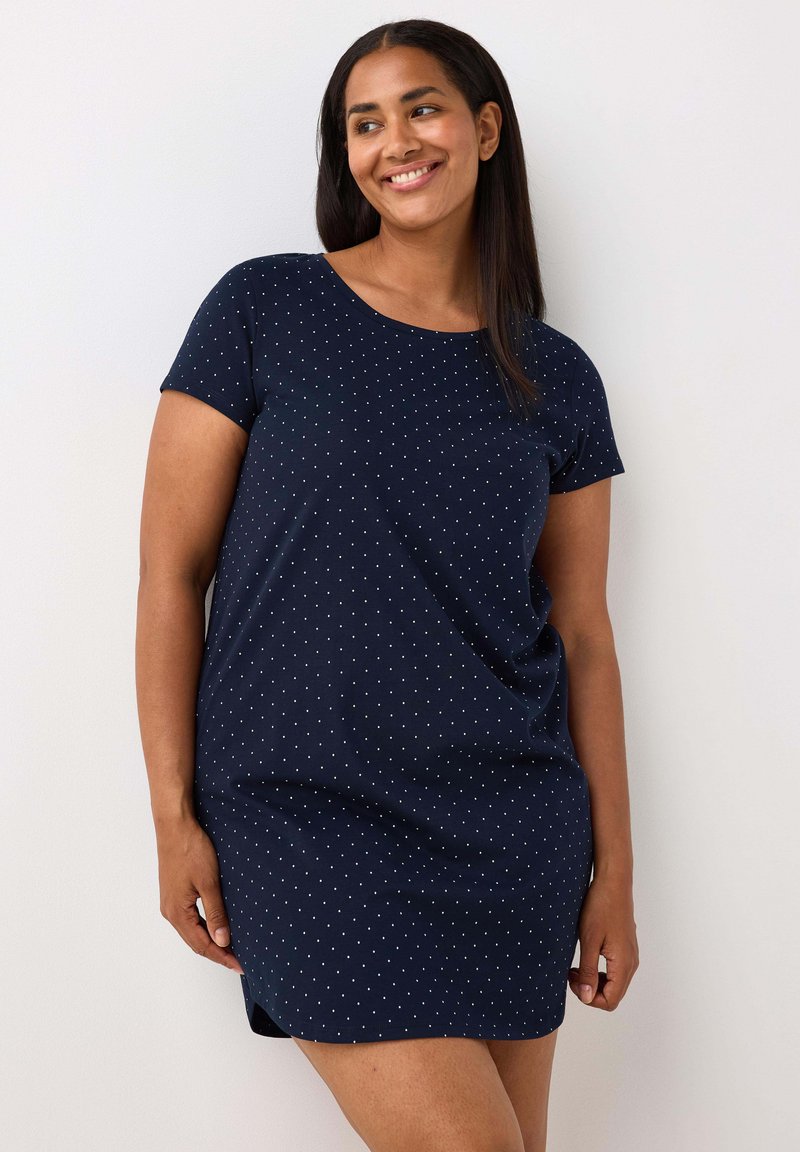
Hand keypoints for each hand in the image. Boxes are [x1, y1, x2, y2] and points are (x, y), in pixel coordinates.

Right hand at [156, 816, 244, 974]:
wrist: (175, 826)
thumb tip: (223, 940)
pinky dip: (203, 927)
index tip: (240, 966)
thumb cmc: (191, 850)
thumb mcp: (208, 883)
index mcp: (177, 913)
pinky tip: (216, 926)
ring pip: (192, 931)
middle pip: (195, 941)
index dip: (222, 957)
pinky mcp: (174, 893)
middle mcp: (170, 911)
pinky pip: (189, 918)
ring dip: (210, 941)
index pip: (202, 945)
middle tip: (239, 961)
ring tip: (231, 947)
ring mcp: (170, 902)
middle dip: (217, 952)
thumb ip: (215, 913)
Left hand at [568, 873, 637, 1010]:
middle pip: (614, 995)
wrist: (613, 882)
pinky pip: (616, 970)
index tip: (573, 981)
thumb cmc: (600, 907)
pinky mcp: (626, 946)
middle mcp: (631, 962)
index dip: (589, 998)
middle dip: (591, 991)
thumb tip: (587, 997)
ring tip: (577, 966)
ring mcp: (630, 954)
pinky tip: (588, 956)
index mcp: (623, 964)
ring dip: (595, 981)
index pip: (610, 1001)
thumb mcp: (589, 940)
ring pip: (615, 983)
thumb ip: (588, 971)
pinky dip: (601, 971)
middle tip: (572, 974)